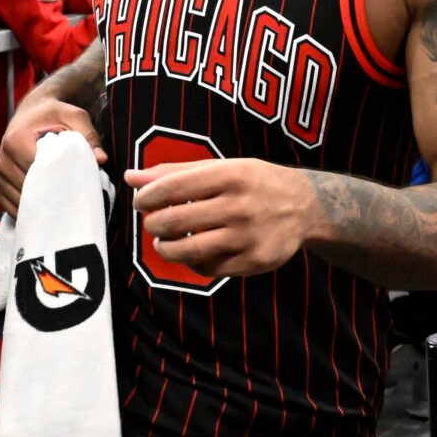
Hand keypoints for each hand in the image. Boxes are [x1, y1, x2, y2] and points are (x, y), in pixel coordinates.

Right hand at [0, 46, 105, 213]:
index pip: (38, 172)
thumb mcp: (75, 117)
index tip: (76, 192)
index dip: (58, 184)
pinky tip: (40, 214)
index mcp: (18, 140)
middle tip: (70, 208)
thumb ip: (89, 136)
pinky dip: (22, 210)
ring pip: (16, 199)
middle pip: (27, 189)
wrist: (34, 111)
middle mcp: (3, 156)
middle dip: (49, 199)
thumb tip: (101, 159)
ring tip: (58, 214)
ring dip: (36, 208)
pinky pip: (6, 203)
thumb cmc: (56, 114)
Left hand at [124, 157, 316, 278]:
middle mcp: (240, 206)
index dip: (148, 197)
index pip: (174, 186)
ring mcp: (248, 236)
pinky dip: (193, 263)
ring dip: (167, 248)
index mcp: (231, 175)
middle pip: (176, 221)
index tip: (141, 202)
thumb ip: (177, 172)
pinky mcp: (254, 261)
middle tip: (153, 224)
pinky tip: (192, 253)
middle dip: (154, 224)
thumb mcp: (223, 167)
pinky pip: (209, 269)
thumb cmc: (256, 182)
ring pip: (189, 250)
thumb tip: (131, 177)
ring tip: (164, 242)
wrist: (306, 207)